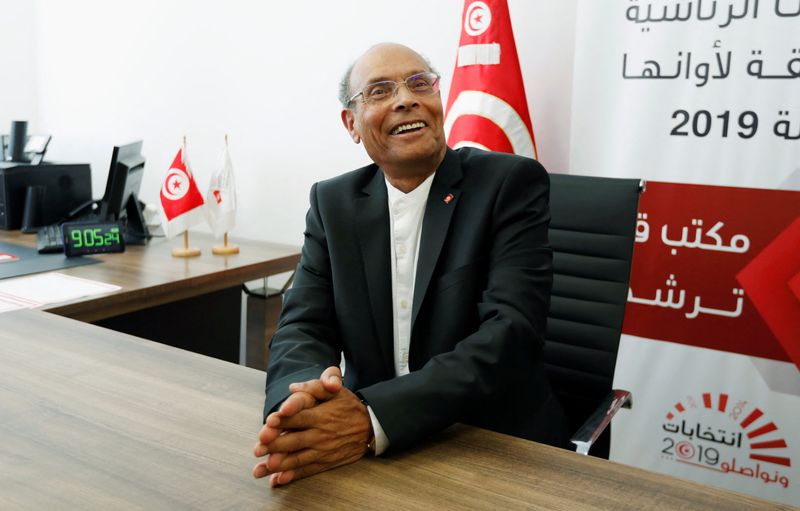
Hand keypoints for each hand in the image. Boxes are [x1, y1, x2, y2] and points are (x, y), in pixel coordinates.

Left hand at [252, 367, 371, 485]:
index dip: (283, 420)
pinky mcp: (325, 462)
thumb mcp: (336, 391)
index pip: (299, 418)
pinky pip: (307, 470)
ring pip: (298, 459)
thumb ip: (314, 387)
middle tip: (258, 448)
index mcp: (321, 415)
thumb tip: (293, 387)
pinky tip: (278, 479)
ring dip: (279, 465)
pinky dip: (292, 476)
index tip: (269, 423)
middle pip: (295, 440)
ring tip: (261, 469)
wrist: (370, 427)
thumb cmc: (349, 406)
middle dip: (275, 445)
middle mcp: (321, 434)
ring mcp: (323, 450)